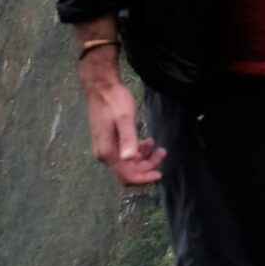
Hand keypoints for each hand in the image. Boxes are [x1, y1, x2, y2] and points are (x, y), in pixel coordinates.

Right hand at [80, 50, 165, 186]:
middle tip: (163, 152)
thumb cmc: (114, 101)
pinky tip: (147, 141)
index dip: (143, 178)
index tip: (159, 174)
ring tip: (157, 145)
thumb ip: (127, 138)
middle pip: (128, 171)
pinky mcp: (110, 141)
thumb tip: (130, 158)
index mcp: (108, 152)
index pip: (126, 175)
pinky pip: (125, 154)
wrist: (101, 88)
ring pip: (127, 163)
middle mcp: (105, 154)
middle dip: (147, 166)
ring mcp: (107, 148)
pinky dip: (137, 151)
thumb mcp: (124, 118)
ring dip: (144, 158)